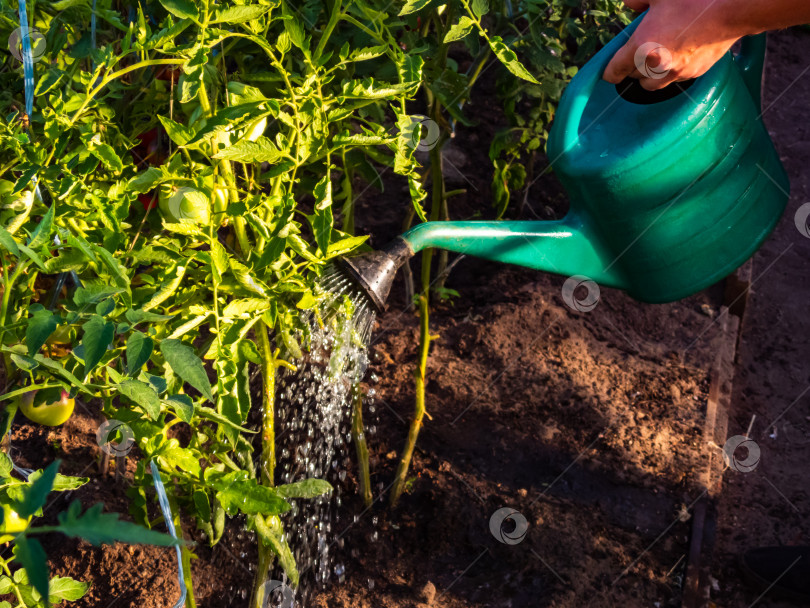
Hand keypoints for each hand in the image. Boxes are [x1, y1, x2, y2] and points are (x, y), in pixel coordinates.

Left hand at [603, 0, 743, 89]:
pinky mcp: (694, 74)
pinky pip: (674, 79)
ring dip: (649, 75)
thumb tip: (629, 4)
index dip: (609, 72)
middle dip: (632, 67)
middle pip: (634, 78)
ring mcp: (676, 72)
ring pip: (653, 84)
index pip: (615, 71)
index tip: (609, 71)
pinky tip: (678, 53)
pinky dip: (670, 71)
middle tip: (637, 52)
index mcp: (641, 47)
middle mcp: (656, 65)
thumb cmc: (694, 0)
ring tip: (655, 57)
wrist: (732, 9)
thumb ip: (637, 0)